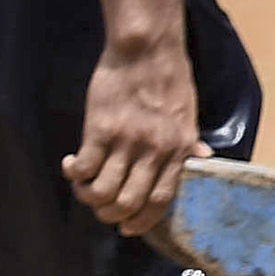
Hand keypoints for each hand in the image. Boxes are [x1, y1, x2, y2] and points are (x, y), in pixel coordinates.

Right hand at [64, 35, 201, 236]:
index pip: (161, 201)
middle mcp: (155, 151)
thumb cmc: (169, 78)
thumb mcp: (188, 112)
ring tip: (84, 184)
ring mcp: (127, 141)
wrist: (147, 48)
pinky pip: (85, 168)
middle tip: (100, 204)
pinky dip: (75, 175)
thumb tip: (202, 158)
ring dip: (89, 196)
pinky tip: (72, 164)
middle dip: (110, 214)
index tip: (127, 227)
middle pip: (128, 203)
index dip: (142, 221)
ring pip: (104, 192)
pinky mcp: (101, 129)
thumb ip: (190, 141)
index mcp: (179, 149)